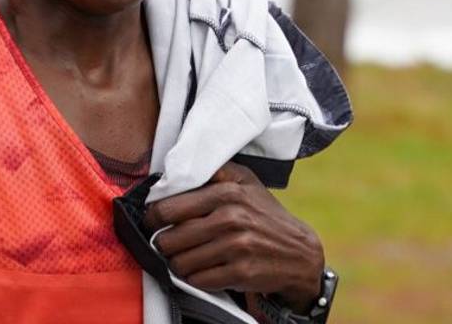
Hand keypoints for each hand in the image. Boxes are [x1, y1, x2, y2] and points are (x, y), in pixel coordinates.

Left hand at [143, 162, 324, 310]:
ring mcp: (236, 247)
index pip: (168, 208)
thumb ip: (213, 170)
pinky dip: (195, 278)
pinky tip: (203, 270)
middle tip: (168, 244)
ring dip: (178, 263)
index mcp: (226, 192)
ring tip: (185, 257)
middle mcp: (231, 218)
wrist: (299, 252)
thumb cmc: (265, 215)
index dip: (152, 218)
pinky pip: (198, 280)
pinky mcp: (241, 273)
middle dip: (163, 244)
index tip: (151, 222)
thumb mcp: (245, 181)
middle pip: (169, 238)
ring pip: (180, 262)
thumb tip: (174, 172)